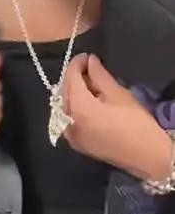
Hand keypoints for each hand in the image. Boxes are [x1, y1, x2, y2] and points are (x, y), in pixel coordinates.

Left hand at [62, 54, 171, 179]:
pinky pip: (69, 120)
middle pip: (65, 92)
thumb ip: (100, 76)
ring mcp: (71, 136)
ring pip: (65, 107)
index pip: (70, 78)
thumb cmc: (136, 124)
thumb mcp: (119, 94)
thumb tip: (90, 61)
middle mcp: (68, 122)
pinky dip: (75, 109)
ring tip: (91, 85)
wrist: (147, 157)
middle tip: (89, 68)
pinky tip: (89, 103)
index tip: (86, 56)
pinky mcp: (77, 144)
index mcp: (78, 108)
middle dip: (74, 78)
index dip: (76, 64)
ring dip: (74, 93)